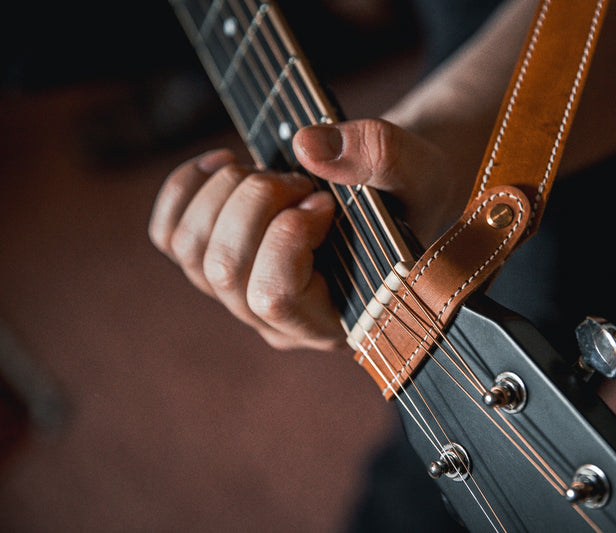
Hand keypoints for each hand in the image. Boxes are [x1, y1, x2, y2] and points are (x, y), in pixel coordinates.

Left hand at [149, 119, 465, 350]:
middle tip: (302, 182)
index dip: (288, 236)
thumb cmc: (411, 196)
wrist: (391, 194)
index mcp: (333, 321)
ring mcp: (240, 296)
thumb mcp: (419, 171)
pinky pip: (169, 233)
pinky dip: (187, 188)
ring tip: (274, 175)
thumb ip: (379, 157)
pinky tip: (225, 164)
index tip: (325, 202)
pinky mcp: (214, 264)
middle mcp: (277, 321)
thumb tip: (306, 146)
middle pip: (225, 269)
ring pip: (192, 250)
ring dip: (227, 193)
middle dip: (257, 203)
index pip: (275, 297)